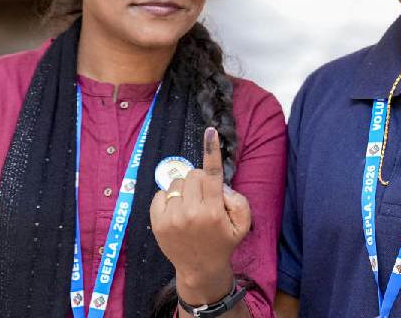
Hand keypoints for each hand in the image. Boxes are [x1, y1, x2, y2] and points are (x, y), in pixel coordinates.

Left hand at [150, 127, 250, 303]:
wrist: (199, 268)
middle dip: (200, 180)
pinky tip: (177, 210)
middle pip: (193, 174)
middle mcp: (191, 212)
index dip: (212, 151)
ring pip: (177, 182)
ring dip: (185, 189)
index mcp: (214, 211)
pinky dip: (170, 197)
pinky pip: (161, 193)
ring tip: (191, 205)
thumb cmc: (223, 242)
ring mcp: (172, 218)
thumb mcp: (243, 224)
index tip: (211, 132)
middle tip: (205, 196)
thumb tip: (220, 185)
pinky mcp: (157, 222)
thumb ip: (239, 200)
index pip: (212, 174)